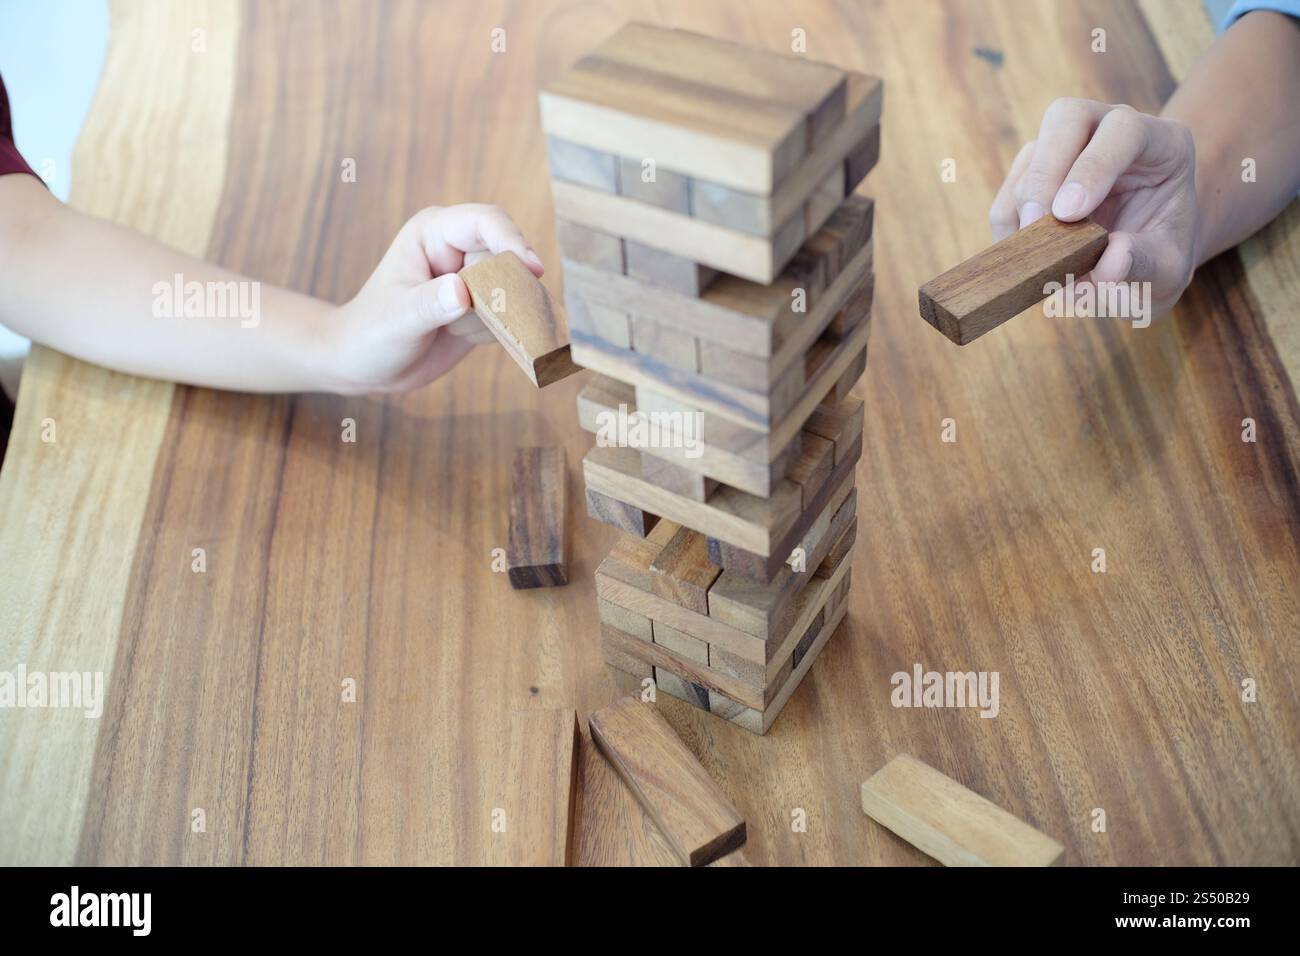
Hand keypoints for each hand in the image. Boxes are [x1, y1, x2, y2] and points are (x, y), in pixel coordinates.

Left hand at [327, 203, 543, 392]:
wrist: (366, 364)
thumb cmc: (370, 333)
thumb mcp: (396, 320)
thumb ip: (430, 304)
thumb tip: (462, 292)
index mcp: (433, 233)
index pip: (486, 222)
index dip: (512, 241)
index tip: (532, 271)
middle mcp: (458, 248)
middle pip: (506, 259)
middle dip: (494, 294)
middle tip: (459, 320)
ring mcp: (473, 277)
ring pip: (513, 290)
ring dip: (489, 319)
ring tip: (450, 328)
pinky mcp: (484, 305)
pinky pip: (511, 316)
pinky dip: (494, 332)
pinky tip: (460, 336)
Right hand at [989, 99, 1198, 318]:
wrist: (1144, 254)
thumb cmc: (1162, 253)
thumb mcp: (1170, 266)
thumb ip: (1146, 263)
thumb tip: (1108, 266)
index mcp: (1160, 143)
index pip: (1124, 130)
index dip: (1093, 167)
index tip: (1069, 214)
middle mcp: (1111, 132)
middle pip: (1066, 118)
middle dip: (1045, 174)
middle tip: (1037, 225)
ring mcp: (1069, 148)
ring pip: (1031, 155)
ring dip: (1023, 206)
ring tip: (1038, 257)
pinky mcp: (1036, 173)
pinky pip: (1008, 194)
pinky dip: (1009, 227)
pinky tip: (1028, 258)